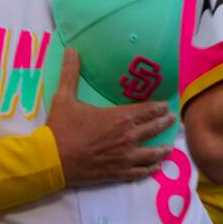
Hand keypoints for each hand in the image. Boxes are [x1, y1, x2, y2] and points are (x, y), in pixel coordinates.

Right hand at [46, 48, 175, 185]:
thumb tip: (71, 50)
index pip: (148, 110)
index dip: (159, 107)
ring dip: (162, 149)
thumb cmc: (60, 128)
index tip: (166, 105)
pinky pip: (140, 172)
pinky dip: (150, 169)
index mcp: (120, 117)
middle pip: (155, 128)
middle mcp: (128, 136)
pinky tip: (155, 167)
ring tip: (168, 147)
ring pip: (152, 153)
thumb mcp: (64, 97)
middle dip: (165, 122)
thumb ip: (71, 73)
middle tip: (172, 119)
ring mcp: (124, 157)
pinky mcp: (118, 173)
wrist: (49, 159)